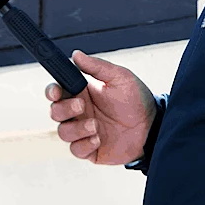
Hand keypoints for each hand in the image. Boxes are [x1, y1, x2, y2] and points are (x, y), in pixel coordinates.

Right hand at [45, 50, 155, 164]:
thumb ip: (97, 67)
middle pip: (55, 112)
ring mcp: (84, 132)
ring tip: (96, 126)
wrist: (153, 127)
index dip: (52, 91)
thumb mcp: (120, 78)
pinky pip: (76, 150)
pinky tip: (99, 139)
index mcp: (83, 94)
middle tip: (82, 106)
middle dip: (65, 109)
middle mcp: (80, 113)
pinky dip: (84, 144)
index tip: (56, 91)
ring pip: (63, 132)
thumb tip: (76, 55)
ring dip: (77, 129)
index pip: (58, 92)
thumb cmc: (137, 101)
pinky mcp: (91, 150)